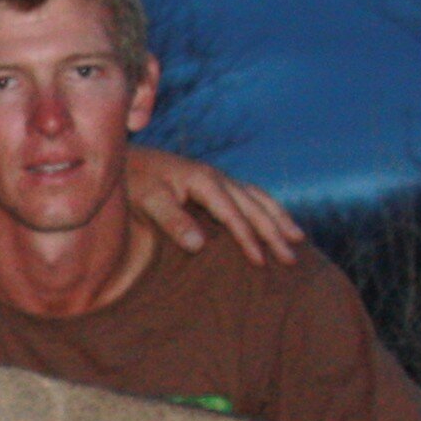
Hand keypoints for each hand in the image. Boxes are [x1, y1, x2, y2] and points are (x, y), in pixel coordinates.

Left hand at [126, 149, 302, 262]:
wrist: (122, 158)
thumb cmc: (133, 181)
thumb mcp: (148, 199)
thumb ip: (172, 220)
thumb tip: (198, 245)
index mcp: (204, 181)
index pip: (233, 215)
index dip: (247, 239)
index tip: (260, 262)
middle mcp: (217, 177)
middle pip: (254, 206)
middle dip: (274, 232)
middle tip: (291, 258)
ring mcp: (218, 178)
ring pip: (257, 198)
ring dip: (278, 218)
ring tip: (298, 238)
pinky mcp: (214, 182)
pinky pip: (249, 195)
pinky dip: (266, 208)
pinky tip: (274, 221)